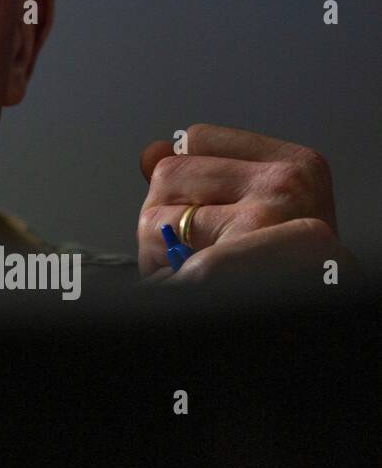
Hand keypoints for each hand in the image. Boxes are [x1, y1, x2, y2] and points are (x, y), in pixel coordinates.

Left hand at [136, 123, 356, 284]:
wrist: (315, 329)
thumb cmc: (286, 275)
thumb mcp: (265, 211)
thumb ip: (204, 174)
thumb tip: (152, 151)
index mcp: (299, 165)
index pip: (196, 138)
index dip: (188, 181)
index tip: (214, 211)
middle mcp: (286, 184)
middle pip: (168, 172)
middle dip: (169, 217)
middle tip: (205, 252)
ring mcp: (261, 218)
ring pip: (155, 215)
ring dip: (161, 252)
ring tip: (202, 274)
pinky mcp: (229, 256)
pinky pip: (159, 247)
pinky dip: (161, 272)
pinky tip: (193, 283)